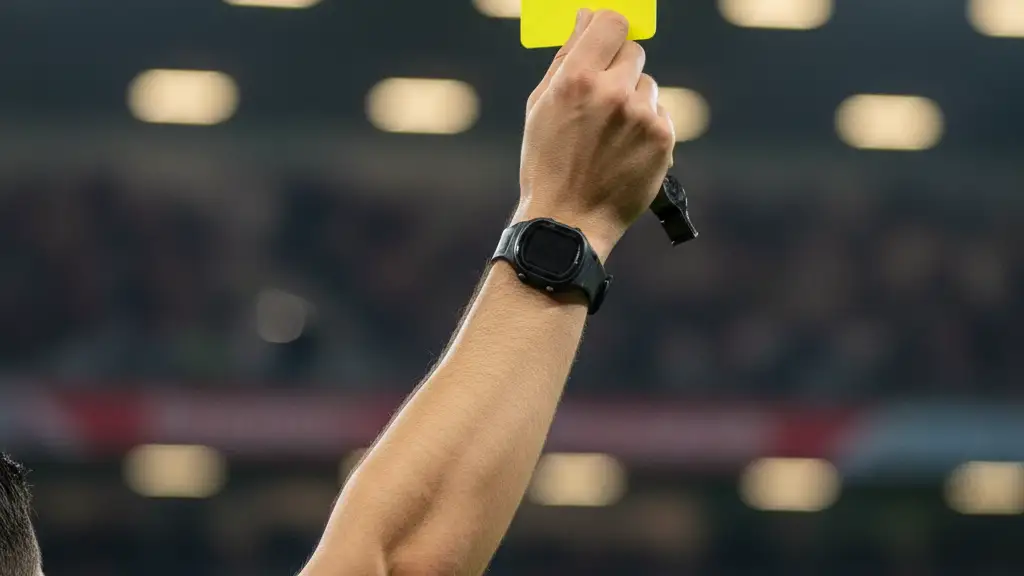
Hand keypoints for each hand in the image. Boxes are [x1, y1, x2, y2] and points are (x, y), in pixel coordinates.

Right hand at [516, 9, 676, 261]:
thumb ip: (565, 57)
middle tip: (602, 98)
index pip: (611, 23)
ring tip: (609, 134)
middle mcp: (612, 92)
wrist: (569, 220)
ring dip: (633, 100)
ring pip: (647, 85)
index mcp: (576, 79)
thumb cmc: (547, 162)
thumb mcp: (541, 106)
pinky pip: (659, 113)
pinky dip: (645, 126)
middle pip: (634, 51)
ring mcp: (641, 116)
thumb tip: (585, 18)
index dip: (609, 28)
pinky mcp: (663, 138)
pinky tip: (624, 149)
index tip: (606, 38)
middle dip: (619, 68)